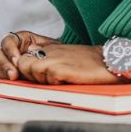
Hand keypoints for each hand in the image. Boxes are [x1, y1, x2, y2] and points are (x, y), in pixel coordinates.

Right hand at [0, 29, 58, 79]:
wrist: (57, 64)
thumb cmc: (54, 53)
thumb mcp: (52, 47)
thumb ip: (43, 47)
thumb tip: (35, 50)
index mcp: (21, 40)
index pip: (8, 41)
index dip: (10, 50)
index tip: (17, 60)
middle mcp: (12, 50)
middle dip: (5, 65)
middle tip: (14, 74)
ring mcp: (9, 63)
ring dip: (3, 73)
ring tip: (13, 79)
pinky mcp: (9, 74)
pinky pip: (0, 76)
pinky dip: (4, 80)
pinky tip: (12, 83)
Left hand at [7, 43, 122, 84]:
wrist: (108, 62)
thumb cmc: (88, 62)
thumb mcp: (63, 54)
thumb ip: (46, 55)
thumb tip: (30, 52)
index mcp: (48, 48)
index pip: (23, 58)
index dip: (27, 69)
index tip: (39, 76)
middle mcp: (48, 51)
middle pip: (22, 65)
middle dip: (31, 75)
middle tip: (50, 79)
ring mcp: (52, 59)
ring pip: (30, 72)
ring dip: (42, 80)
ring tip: (60, 80)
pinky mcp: (59, 69)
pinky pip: (45, 79)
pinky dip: (54, 83)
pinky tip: (67, 80)